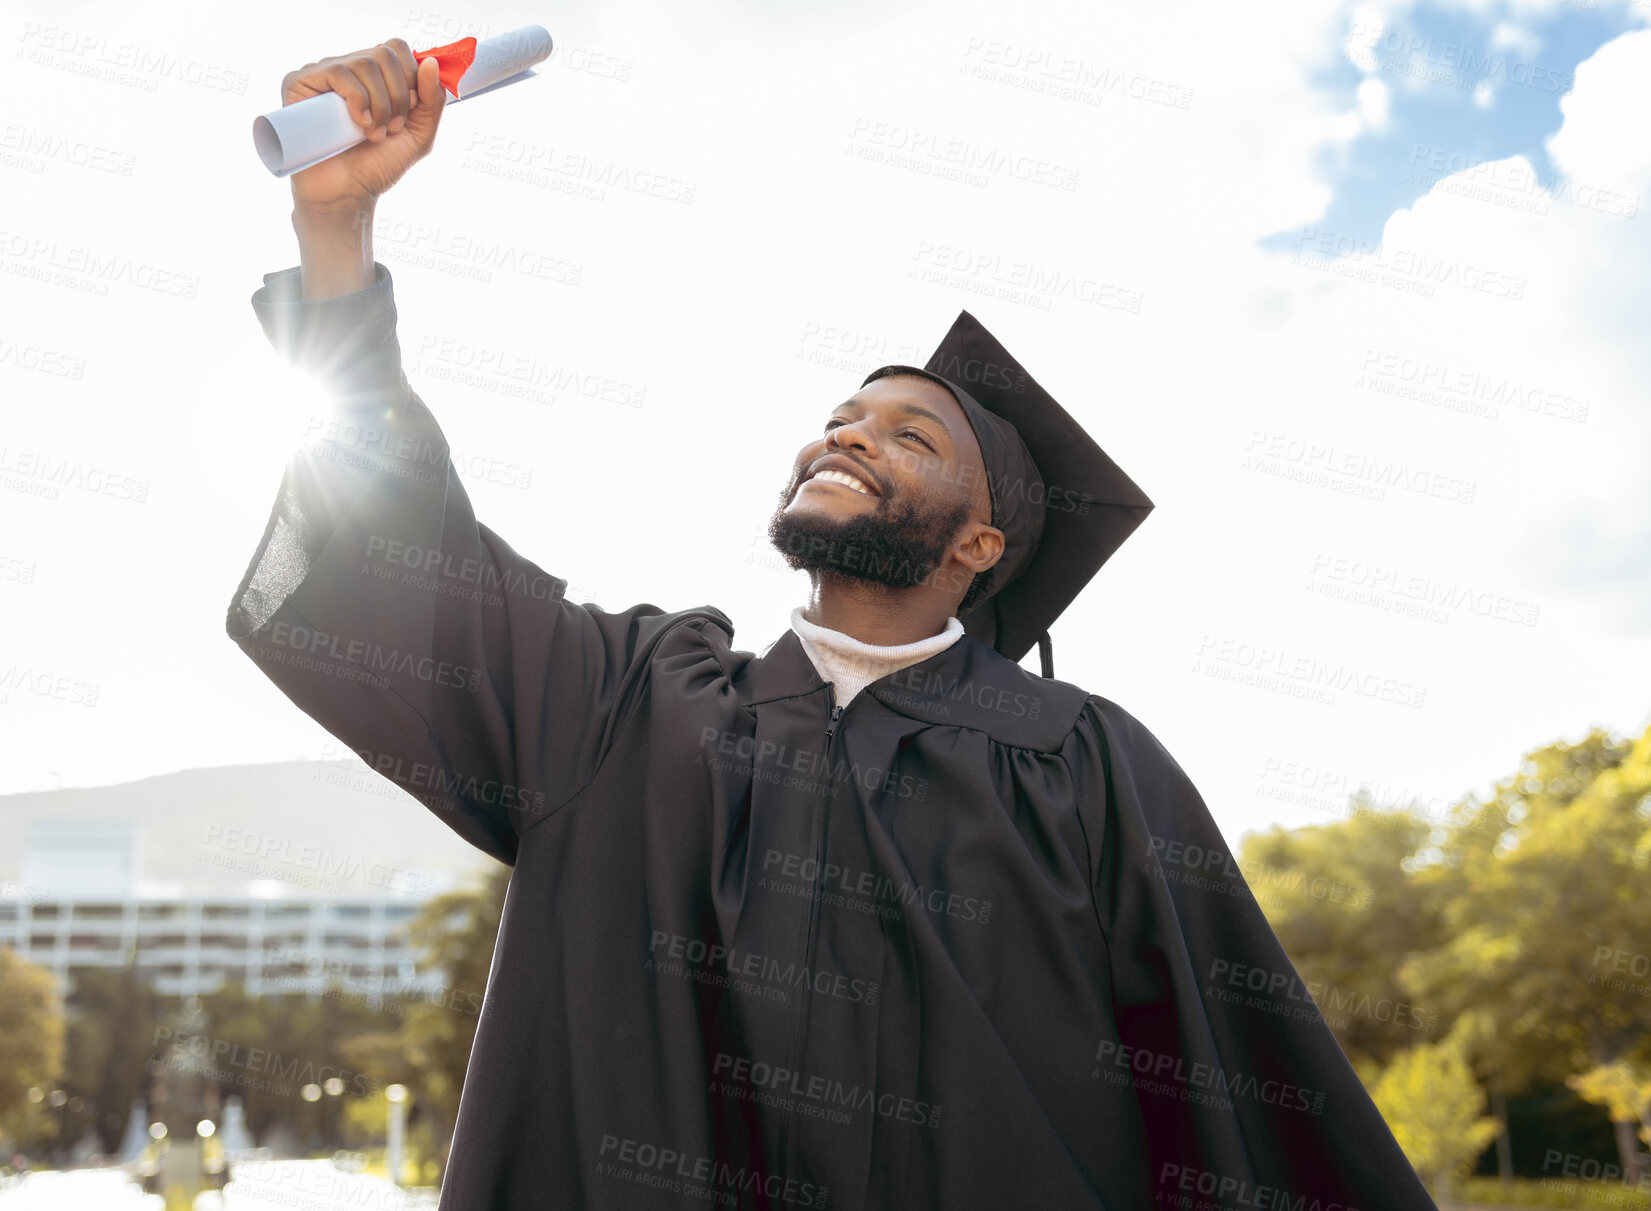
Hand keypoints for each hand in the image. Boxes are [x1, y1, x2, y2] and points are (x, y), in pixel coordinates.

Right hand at [282, 39, 446, 214]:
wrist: (346, 193)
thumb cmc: (377, 166)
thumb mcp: (418, 136)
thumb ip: (431, 101)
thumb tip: (430, 62)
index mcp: (373, 76)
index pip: (396, 48)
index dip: (411, 76)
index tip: (410, 111)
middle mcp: (347, 69)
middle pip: (384, 53)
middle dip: (398, 95)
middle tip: (393, 128)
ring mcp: (322, 74)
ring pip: (364, 62)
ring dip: (380, 103)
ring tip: (374, 135)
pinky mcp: (299, 83)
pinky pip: (337, 72)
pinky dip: (358, 99)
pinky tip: (359, 124)